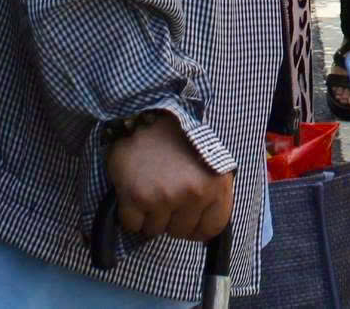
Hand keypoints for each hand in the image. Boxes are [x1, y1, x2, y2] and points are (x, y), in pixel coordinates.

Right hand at [106, 110, 232, 245]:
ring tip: (152, 185)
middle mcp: (193, 193)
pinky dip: (131, 214)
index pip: (212, 228)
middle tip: (166, 192)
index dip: (198, 228)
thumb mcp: (211, 163)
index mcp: (217, 185)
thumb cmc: (180, 139)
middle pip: (181, 232)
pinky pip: (133, 225)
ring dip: (151, 215)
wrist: (147, 114)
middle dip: (172, 219)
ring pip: (155, 230)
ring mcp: (164, 196)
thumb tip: (206, 235)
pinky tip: (136, 189)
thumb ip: (213, 195)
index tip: (188, 219)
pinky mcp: (137, 197)